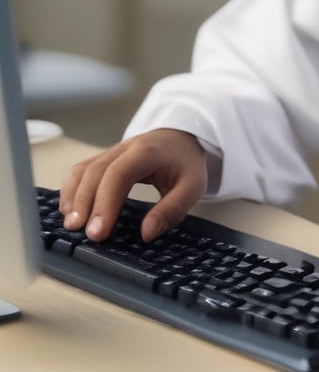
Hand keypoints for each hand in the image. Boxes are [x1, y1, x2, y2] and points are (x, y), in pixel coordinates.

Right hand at [58, 129, 208, 242]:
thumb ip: (171, 210)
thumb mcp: (193, 187)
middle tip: (85, 234)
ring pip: (82, 170)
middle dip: (85, 204)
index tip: (100, 231)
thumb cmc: (186, 162)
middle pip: (95, 173)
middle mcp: (124, 148)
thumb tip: (146, 234)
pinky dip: (72, 191)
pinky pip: (81, 171)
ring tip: (72, 226)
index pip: (118, 174)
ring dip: (73, 198)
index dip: (105, 203)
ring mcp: (111, 152)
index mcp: (146, 152)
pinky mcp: (104, 158)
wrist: (182, 137)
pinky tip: (72, 211)